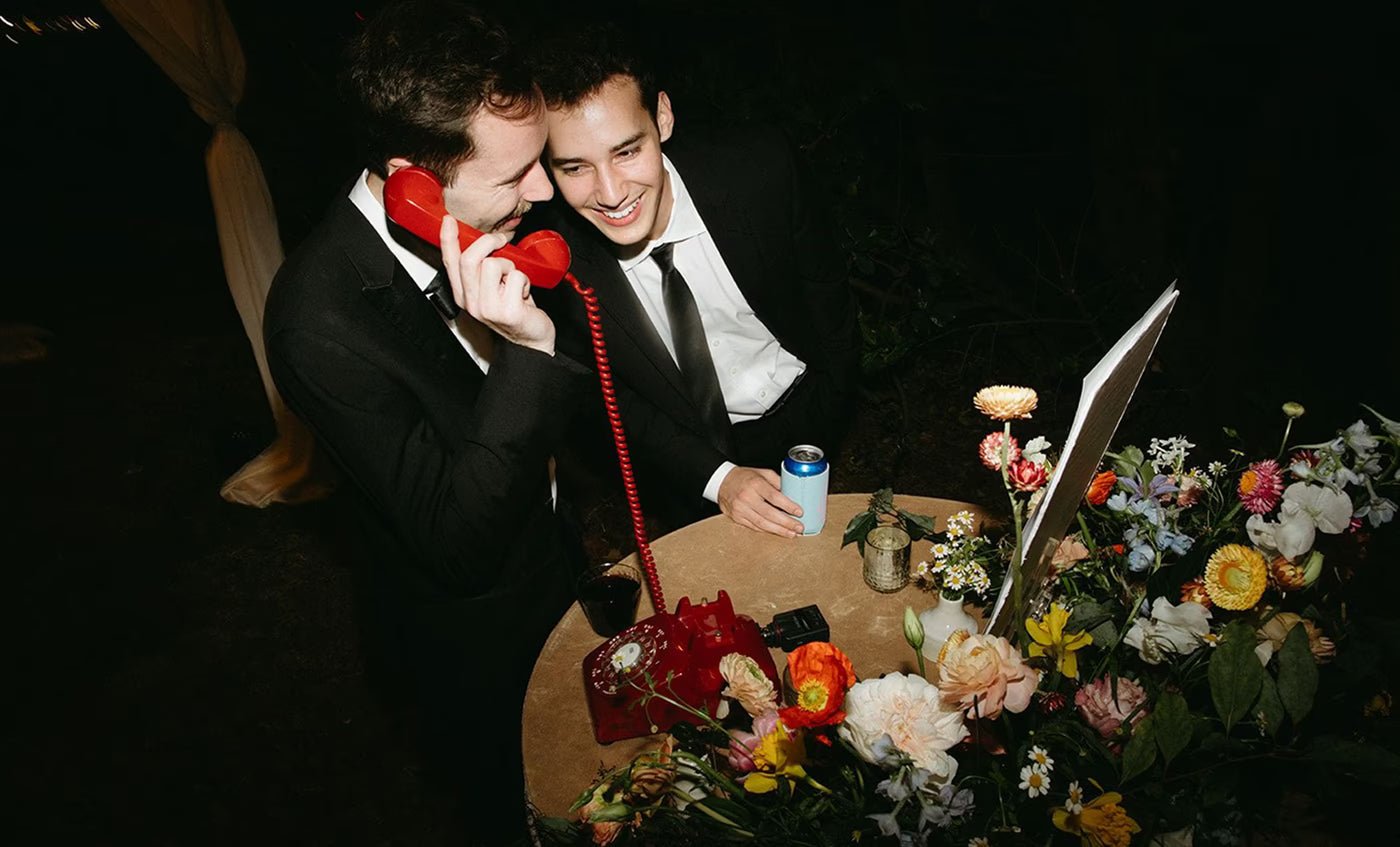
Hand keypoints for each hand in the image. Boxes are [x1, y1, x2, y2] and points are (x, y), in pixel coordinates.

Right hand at [440, 215, 555, 354]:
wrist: (531, 338)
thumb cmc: (513, 309)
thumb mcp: (492, 287)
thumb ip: (482, 269)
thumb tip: (482, 241)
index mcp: (463, 294)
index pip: (450, 263)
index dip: (448, 240)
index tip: (449, 221)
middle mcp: (471, 302)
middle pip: (470, 259)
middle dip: (489, 242)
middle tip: (501, 241)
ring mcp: (488, 309)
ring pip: (495, 264)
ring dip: (510, 266)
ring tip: (513, 281)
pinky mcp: (508, 311)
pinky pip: (517, 276)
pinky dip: (525, 280)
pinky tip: (523, 293)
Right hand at [717, 466, 804, 536]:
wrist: (721, 481)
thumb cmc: (744, 477)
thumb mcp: (762, 473)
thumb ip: (778, 482)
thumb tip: (793, 493)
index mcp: (755, 484)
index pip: (774, 497)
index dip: (788, 506)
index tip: (799, 512)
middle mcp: (746, 497)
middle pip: (769, 514)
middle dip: (786, 523)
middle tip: (799, 527)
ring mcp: (740, 509)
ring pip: (762, 523)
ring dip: (779, 530)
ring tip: (791, 533)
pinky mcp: (736, 517)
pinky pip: (754, 527)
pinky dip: (767, 530)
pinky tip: (777, 532)